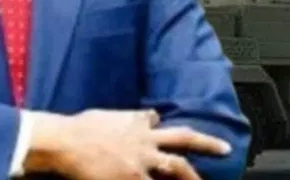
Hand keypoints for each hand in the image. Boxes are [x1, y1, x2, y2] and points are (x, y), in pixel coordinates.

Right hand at [25, 108, 231, 179]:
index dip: (173, 131)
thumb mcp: (112, 116)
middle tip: (226, 149)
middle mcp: (146, 143)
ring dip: (190, 175)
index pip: (164, 126)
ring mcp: (140, 164)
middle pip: (183, 142)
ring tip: (202, 179)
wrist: (64, 142)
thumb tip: (149, 117)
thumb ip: (132, 119)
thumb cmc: (80, 128)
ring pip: (175, 168)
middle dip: (207, 145)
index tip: (190, 140)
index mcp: (139, 126)